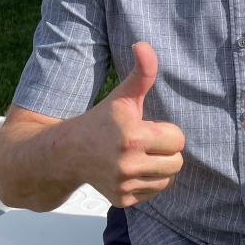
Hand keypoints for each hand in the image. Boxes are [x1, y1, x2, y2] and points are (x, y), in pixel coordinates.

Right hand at [70, 42, 184, 206]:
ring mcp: (124, 185)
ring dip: (159, 167)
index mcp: (133, 137)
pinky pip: (153, 192)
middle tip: (146, 142)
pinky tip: (132, 170)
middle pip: (177, 161)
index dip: (166, 132)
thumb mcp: (122, 96)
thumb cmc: (100, 121)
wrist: (66, 152)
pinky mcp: (122, 201)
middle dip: (166, 150)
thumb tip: (144, 44)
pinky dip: (148, 182)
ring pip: (167, 178)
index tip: (149, 127)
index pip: (178, 140)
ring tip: (140, 155)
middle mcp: (128, 165)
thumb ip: (141, 73)